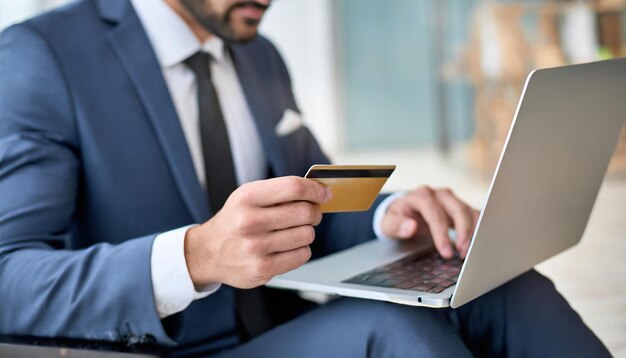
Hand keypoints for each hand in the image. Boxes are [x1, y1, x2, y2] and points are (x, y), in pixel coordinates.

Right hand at [184, 176, 331, 288]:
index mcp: (247, 197)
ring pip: (307, 235)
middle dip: (314, 212)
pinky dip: (301, 250)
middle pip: (305, 212)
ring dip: (306, 232)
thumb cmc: (235, 221)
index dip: (315, 189)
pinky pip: (302, 255)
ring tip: (292, 232)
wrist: (207, 253)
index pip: (293, 187)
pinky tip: (287, 248)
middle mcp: (249, 221)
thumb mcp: (248, 197)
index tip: (324, 193)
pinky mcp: (261, 269)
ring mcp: (255, 247)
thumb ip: (279, 192)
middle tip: (310, 214)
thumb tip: (319, 191)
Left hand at [380, 186, 478, 258]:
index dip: (442, 234)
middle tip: (462, 253)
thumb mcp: (388, 223)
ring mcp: (451, 199)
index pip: (434, 213)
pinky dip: (478, 228)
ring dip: (472, 231)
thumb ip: (397, 225)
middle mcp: (438, 194)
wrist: (403, 211)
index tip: (446, 252)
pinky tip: (476, 243)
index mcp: (421, 195)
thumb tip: (411, 227)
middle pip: (456, 209)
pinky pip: (473, 215)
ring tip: (467, 252)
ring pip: (468, 211)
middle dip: (462, 231)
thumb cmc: (397, 218)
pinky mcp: (459, 207)